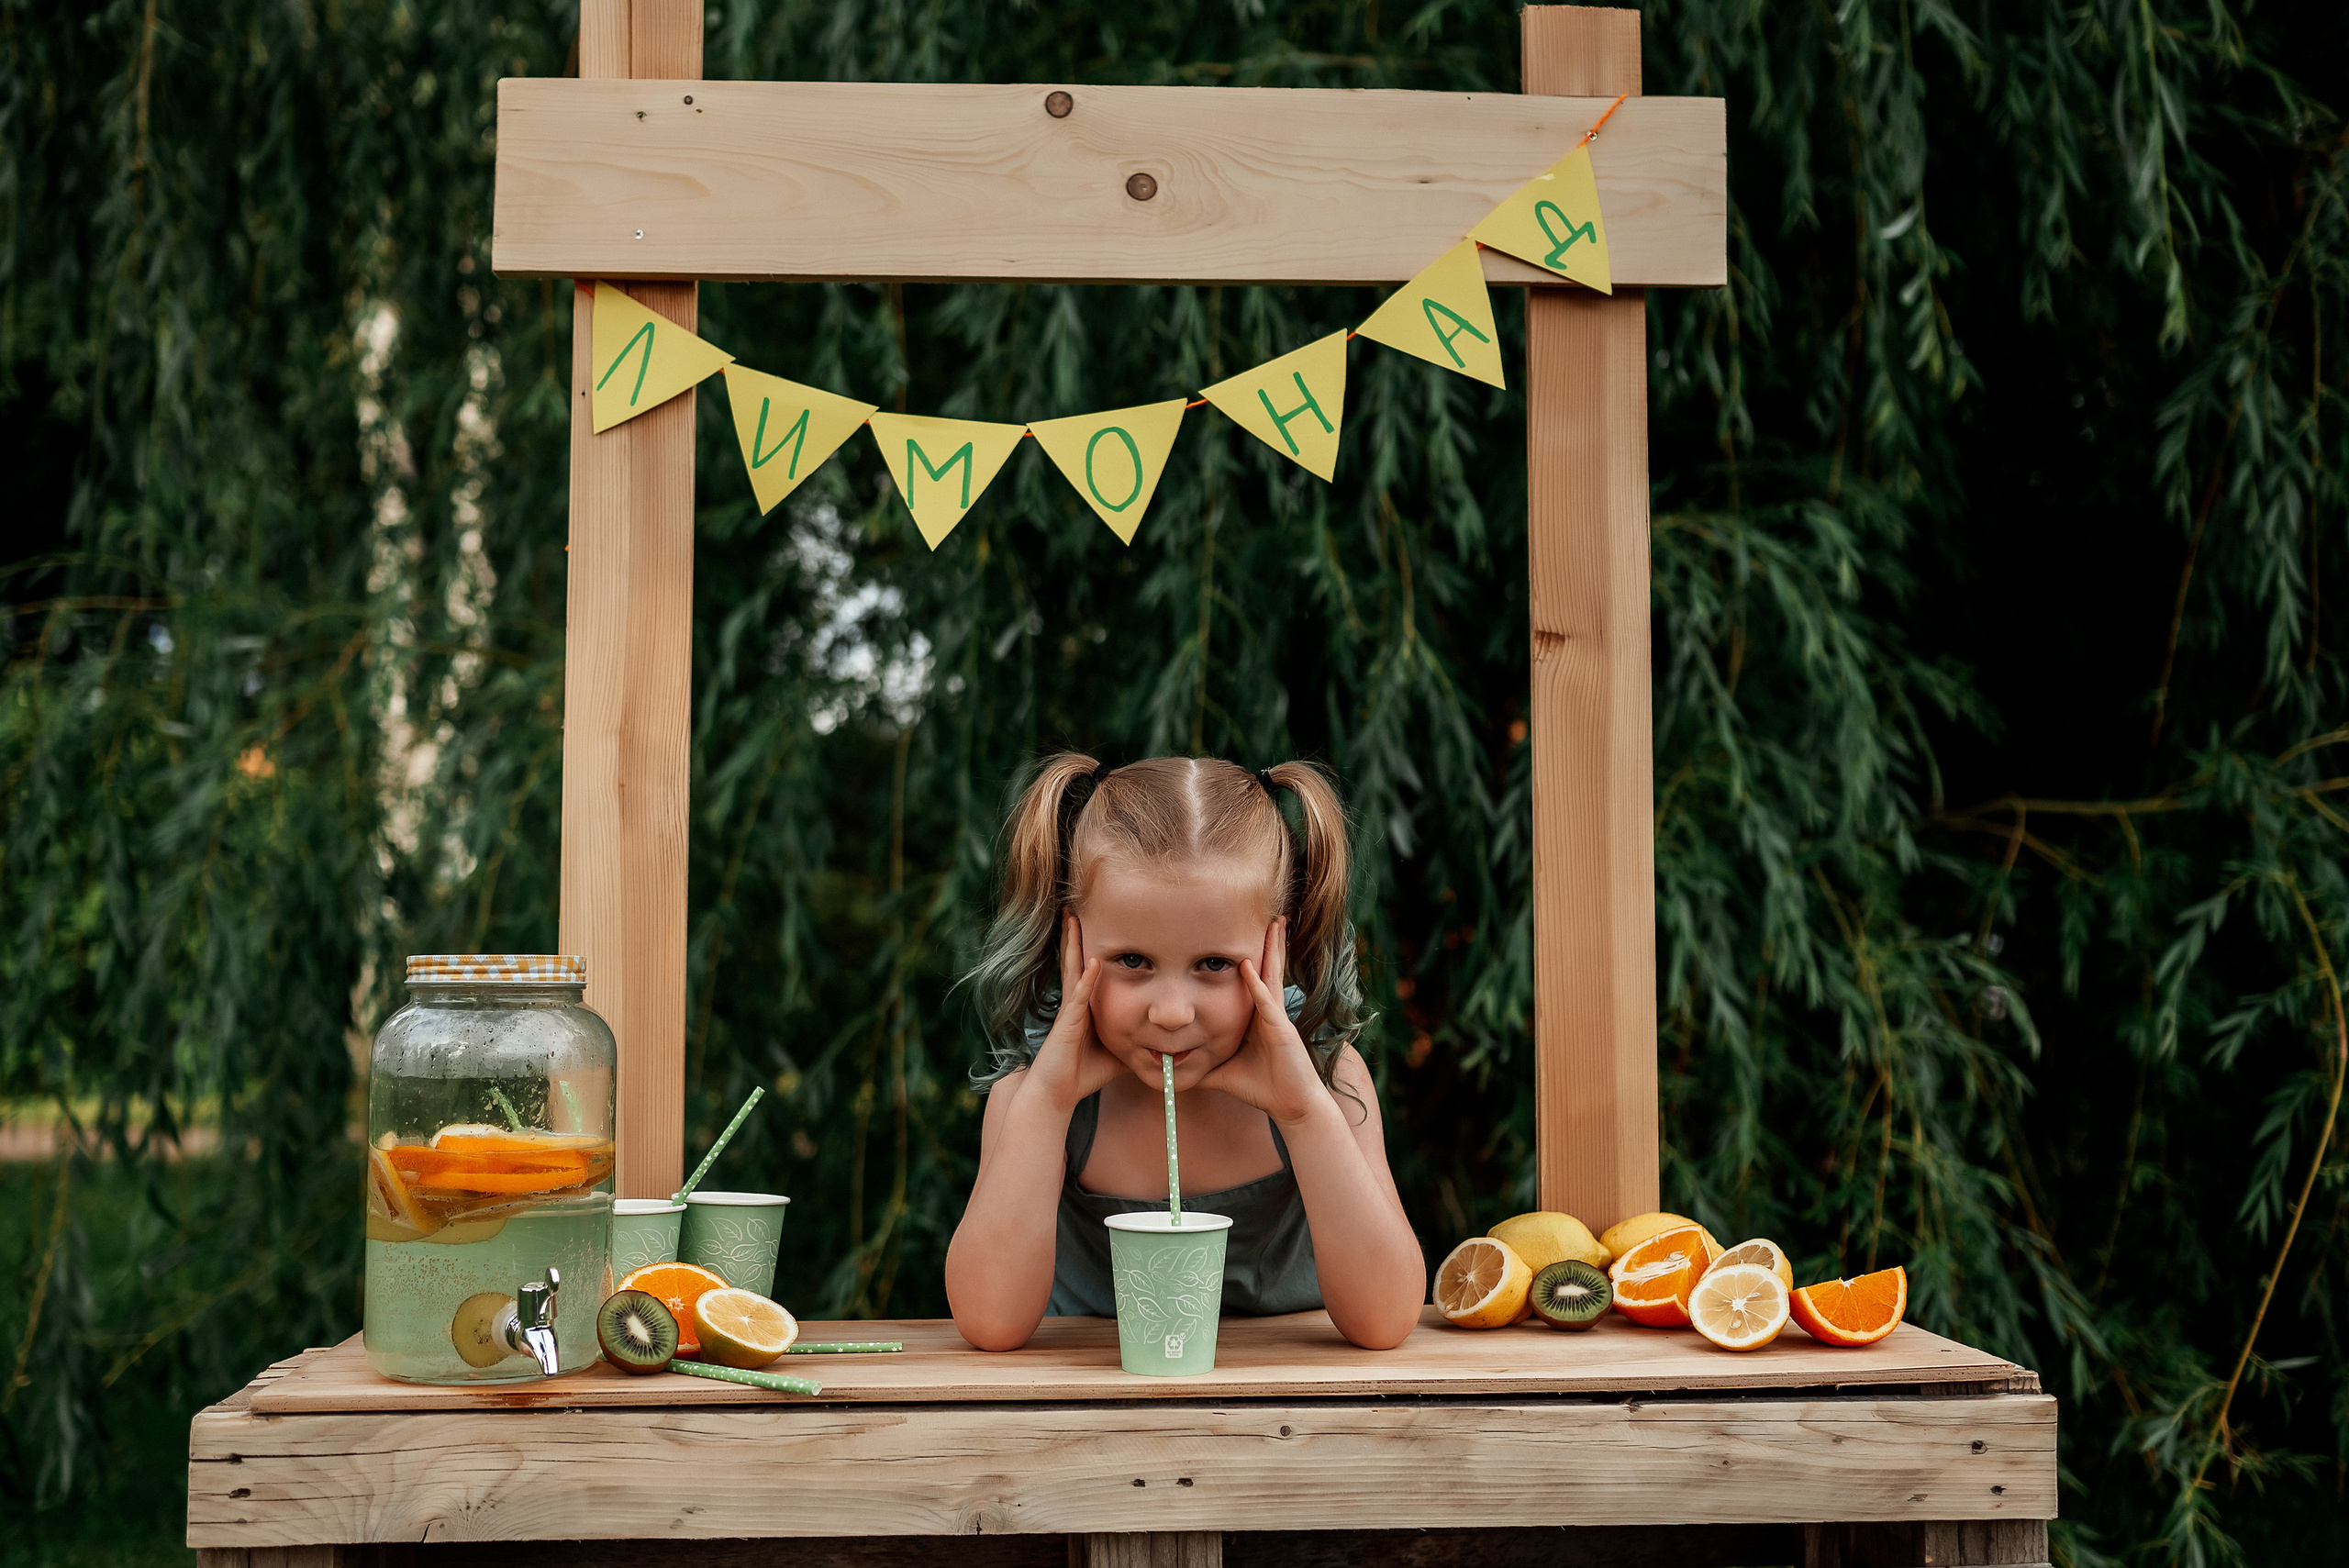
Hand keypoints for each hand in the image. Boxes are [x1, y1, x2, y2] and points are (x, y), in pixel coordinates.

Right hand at [1023, 911, 1128, 1112]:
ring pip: (1073, 970)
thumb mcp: (1118, 1052)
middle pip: (1076, 961)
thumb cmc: (1084, 1073)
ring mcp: (1070, 1011)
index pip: (1088, 970)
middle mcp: (1075, 1003)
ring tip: (1073, 919)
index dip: (1089, 946)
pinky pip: (1078, 996)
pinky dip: (1086, 978)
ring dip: (1074, 944)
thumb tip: (1164, 1039)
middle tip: (1075, 908)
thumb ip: (1135, 1040)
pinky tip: (1093, 961)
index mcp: (1085, 1006)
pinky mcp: (1067, 1023)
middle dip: (1076, 935)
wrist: (1057, 1093)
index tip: (1095, 923)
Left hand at [1198, 917, 1330, 1126]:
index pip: (1253, 980)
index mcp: (1258, 1017)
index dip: (1251, 957)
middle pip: (1267, 969)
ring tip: (1274, 924)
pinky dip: (1256, 983)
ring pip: (1272, 976)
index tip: (1243, 934)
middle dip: (1269, 943)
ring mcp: (1277, 1018)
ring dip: (1271, 950)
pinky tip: (1247, 965)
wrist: (1291, 1105)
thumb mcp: (1223, 1071)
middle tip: (1269, 915)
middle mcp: (1269, 1012)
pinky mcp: (1281, 1030)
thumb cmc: (1262, 1087)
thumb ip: (1201, 1064)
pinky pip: (1266, 1002)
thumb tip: (1170, 1068)